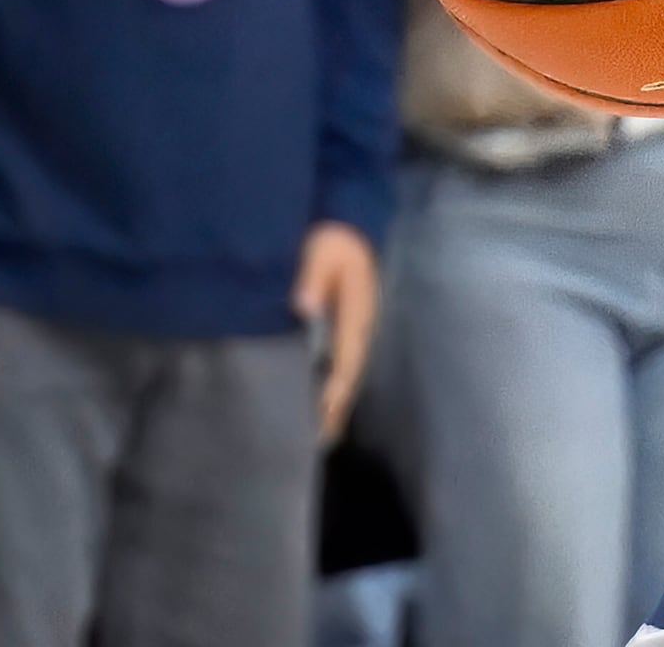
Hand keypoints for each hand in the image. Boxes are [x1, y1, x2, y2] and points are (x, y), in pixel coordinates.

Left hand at [291, 222, 375, 442]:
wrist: (348, 222)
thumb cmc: (332, 238)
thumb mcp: (321, 251)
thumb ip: (312, 277)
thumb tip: (303, 307)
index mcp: (356, 313)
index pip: (345, 361)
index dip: (332, 392)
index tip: (319, 419)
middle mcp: (360, 326)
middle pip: (349, 375)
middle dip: (335, 407)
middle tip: (317, 442)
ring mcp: (356, 328)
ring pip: (347, 372)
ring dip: (334, 401)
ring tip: (320, 433)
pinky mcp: (346, 326)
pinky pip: (340, 363)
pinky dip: (331, 386)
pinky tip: (321, 400)